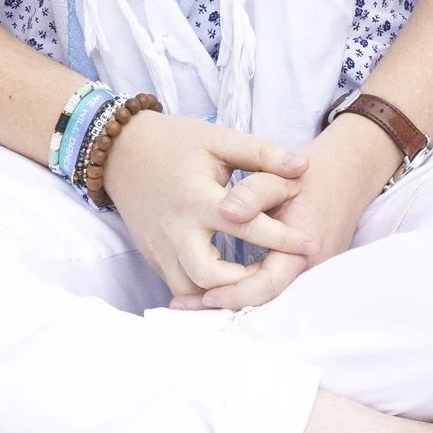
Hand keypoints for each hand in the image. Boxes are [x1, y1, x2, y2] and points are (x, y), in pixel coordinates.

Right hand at [103, 111, 314, 298]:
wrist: (122, 152)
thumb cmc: (177, 142)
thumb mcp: (221, 139)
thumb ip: (263, 152)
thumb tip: (302, 168)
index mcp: (197, 197)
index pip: (245, 225)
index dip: (282, 237)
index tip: (309, 243)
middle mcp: (176, 230)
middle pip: (209, 275)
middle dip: (246, 282)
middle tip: (276, 273)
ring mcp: (160, 248)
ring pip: (190, 291)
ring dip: (223, 294)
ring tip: (256, 283)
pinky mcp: (153, 258)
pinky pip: (178, 288)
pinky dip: (204, 293)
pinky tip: (229, 286)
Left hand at [171, 113, 401, 309]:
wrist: (346, 174)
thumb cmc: (312, 174)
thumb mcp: (283, 177)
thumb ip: (254, 192)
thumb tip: (226, 212)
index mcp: (304, 247)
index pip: (266, 285)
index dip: (233, 293)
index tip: (202, 294)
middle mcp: (308, 267)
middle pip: (261, 300)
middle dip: (222, 304)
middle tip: (179, 305)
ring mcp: (306, 272)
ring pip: (263, 297)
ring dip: (228, 299)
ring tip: (185, 301)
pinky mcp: (298, 269)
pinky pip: (267, 287)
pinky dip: (240, 289)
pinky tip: (210, 287)